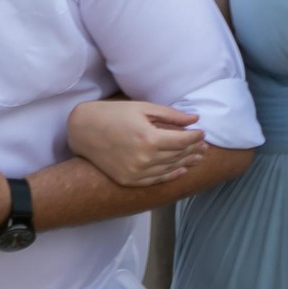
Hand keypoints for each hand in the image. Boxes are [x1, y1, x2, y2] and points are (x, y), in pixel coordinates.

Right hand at [68, 98, 204, 187]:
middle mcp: (144, 159)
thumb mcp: (142, 108)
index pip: (182, 141)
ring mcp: (136, 172)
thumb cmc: (113, 114)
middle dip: (193, 149)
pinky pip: (156, 180)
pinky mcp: (129, 180)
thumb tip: (194, 119)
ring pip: (169, 169)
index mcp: (149, 138)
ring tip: (198, 157)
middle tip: (204, 146)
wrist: (83, 130)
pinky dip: (171, 175)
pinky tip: (181, 170)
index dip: (195, 137)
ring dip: (186, 163)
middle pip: (178, 155)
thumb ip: (170, 115)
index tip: (202, 132)